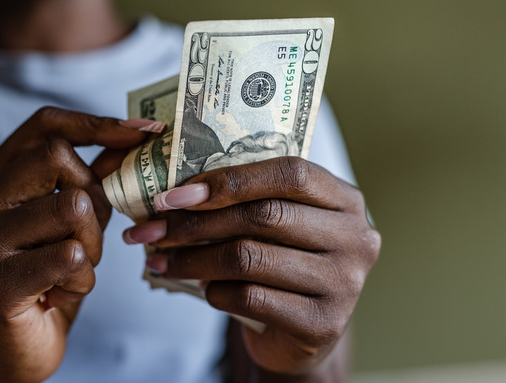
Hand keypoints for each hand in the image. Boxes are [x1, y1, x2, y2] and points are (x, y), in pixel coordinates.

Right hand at [0, 107, 149, 382]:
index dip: (96, 123)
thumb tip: (129, 139)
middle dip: (93, 196)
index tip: (145, 131)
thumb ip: (86, 183)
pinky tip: (62, 292)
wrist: (7, 352)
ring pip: (71, 207)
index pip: (43, 125)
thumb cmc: (42, 280)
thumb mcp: (64, 224)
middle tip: (86, 235)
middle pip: (57, 156)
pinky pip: (71, 257)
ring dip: (92, 244)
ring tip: (74, 268)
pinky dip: (83, 278)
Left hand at [124, 157, 379, 375]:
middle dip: (196, 223)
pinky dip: (216, 292)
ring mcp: (344, 283)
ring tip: (161, 262)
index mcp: (345, 199)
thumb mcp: (276, 224)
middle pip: (264, 216)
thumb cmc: (282, 262)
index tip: (174, 195)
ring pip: (250, 258)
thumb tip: (171, 193)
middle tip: (150, 231)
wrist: (302, 332)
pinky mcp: (324, 324)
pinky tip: (202, 289)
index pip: (289, 173)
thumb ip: (244, 201)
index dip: (228, 180)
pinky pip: (252, 299)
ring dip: (193, 259)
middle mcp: (355, 238)